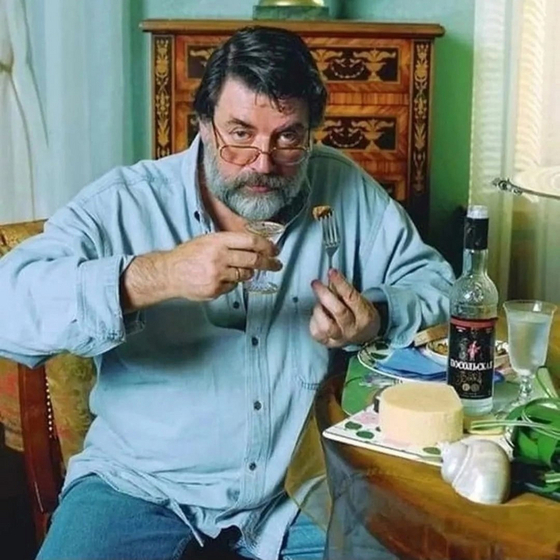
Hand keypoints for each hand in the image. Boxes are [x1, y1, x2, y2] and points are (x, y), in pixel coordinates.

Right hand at [122, 232, 281, 308]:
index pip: (250, 241)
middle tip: (276, 265)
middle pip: (253, 259)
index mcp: (218, 241)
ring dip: (248, 272)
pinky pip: (233, 286)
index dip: (266, 246)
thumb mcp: (207, 240)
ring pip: (245, 274)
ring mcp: (218, 275)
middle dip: (269, 263)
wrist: (169, 273)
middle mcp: (219, 257)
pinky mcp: (215, 289)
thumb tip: (253, 245)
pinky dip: (232, 282)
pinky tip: (221, 279)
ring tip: (241, 270)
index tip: (275, 250)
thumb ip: (228, 242)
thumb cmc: (189, 255)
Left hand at [309, 269, 380, 347]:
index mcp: (365, 317)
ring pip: (325, 326)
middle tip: (316, 283)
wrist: (365, 336)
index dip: (340, 283)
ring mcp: (340, 339)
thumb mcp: (361, 300)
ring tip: (320, 304)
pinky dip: (314, 321)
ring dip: (319, 310)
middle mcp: (352, 330)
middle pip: (338, 311)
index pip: (351, 297)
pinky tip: (318, 316)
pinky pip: (316, 333)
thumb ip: (345, 291)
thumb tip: (330, 277)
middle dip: (324, 294)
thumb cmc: (361, 314)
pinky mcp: (328, 344)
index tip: (331, 272)